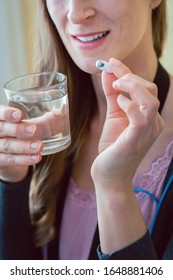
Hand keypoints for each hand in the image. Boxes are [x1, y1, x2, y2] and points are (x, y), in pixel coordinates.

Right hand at [0, 105, 42, 181]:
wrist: (6, 154)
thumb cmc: (19, 133)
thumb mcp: (28, 123)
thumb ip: (45, 118)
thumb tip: (62, 111)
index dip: (6, 113)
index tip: (19, 115)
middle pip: (1, 129)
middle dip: (17, 129)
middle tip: (34, 130)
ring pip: (7, 146)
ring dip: (24, 146)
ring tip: (39, 146)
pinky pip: (11, 160)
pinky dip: (24, 159)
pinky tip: (36, 157)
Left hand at [91, 58, 163, 189]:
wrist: (109, 175)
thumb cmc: (112, 148)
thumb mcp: (113, 116)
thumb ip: (112, 95)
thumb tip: (107, 72)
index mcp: (148, 117)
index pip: (144, 88)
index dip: (128, 72)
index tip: (111, 61)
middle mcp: (152, 123)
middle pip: (150, 90)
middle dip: (130, 77)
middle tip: (113, 77)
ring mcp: (147, 132)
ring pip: (150, 100)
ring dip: (132, 87)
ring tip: (116, 85)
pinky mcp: (137, 140)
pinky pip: (140, 117)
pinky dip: (129, 105)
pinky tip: (119, 103)